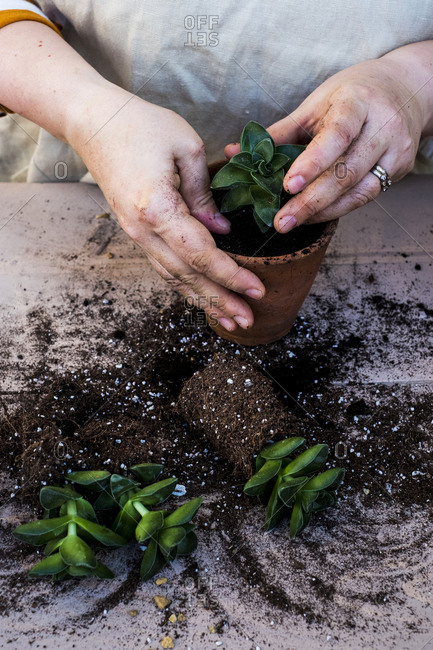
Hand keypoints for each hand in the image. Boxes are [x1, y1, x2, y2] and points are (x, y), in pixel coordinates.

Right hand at [71, 88, 264, 330]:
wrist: (93, 122)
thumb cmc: (141, 125)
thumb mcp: (186, 148)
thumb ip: (205, 194)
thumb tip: (220, 230)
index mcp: (158, 209)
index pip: (201, 254)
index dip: (231, 276)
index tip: (257, 290)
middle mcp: (143, 231)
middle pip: (187, 276)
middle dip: (220, 300)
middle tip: (248, 320)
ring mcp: (135, 234)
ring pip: (173, 278)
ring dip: (202, 300)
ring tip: (229, 318)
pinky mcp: (135, 231)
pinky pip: (163, 266)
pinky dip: (184, 285)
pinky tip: (201, 295)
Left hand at [225, 46, 431, 231]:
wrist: (405, 89)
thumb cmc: (351, 95)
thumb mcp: (315, 104)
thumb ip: (279, 133)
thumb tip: (234, 152)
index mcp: (357, 101)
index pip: (337, 135)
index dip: (312, 163)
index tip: (287, 186)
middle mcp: (383, 125)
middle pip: (346, 171)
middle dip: (311, 201)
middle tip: (281, 221)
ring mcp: (396, 150)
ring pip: (358, 190)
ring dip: (322, 211)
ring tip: (292, 222)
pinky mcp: (400, 169)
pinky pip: (366, 197)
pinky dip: (337, 208)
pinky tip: (315, 215)